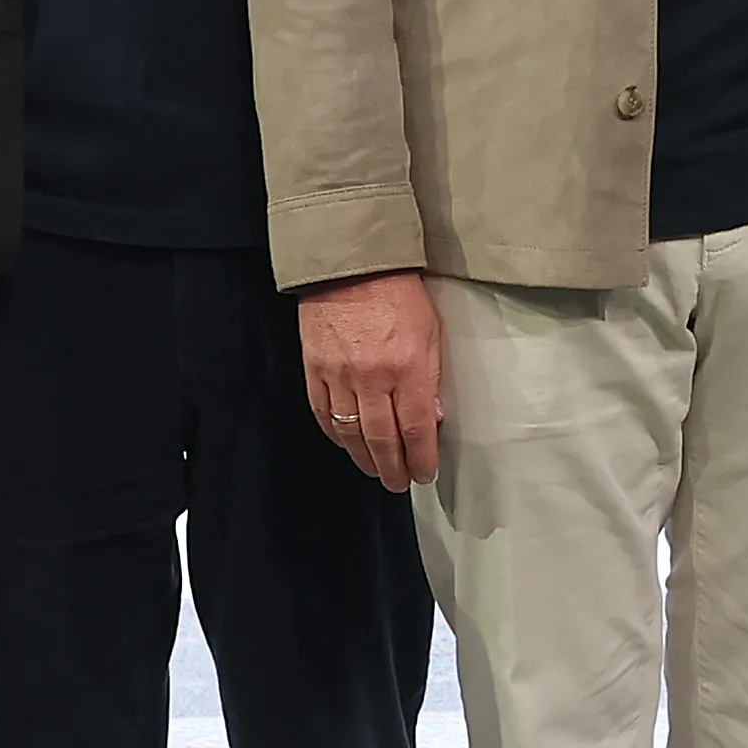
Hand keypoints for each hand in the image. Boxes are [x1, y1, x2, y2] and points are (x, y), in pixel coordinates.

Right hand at [299, 270, 447, 491]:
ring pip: (350, 434)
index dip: (421, 459)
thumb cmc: (399, 294)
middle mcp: (372, 378)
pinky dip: (335, 435)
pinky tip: (347, 444)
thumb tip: (432, 419)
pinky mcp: (314, 369)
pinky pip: (324, 413)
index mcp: (407, 368)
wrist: (351, 264)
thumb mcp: (432, 333)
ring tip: (376, 470)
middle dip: (393, 469)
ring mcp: (339, 375)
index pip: (416, 429)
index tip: (424, 473)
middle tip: (399, 483)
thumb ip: (432, 378)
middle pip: (382, 440)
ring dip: (364, 459)